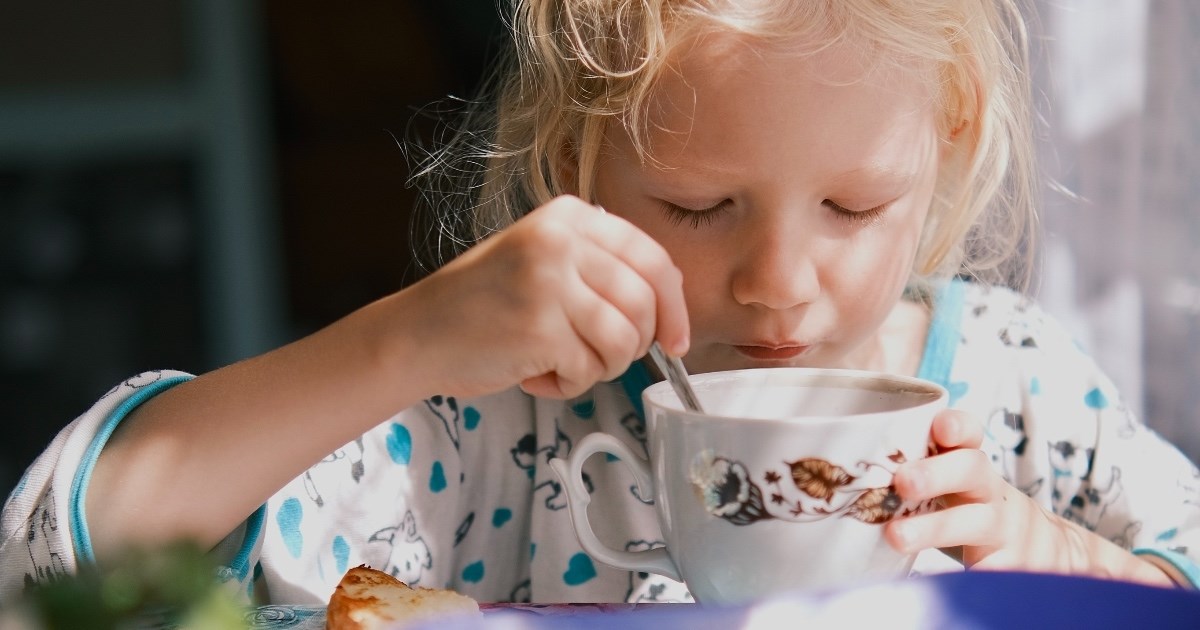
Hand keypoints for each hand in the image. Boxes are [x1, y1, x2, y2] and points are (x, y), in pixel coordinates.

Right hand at [396, 195, 688, 398]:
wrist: (417, 334)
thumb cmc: (482, 307)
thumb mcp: (543, 261)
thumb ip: (599, 268)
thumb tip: (668, 306)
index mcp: (568, 216)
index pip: (652, 257)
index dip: (674, 305)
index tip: (676, 339)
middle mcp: (561, 240)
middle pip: (645, 302)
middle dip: (635, 345)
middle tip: (601, 358)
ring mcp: (550, 282)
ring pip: (625, 340)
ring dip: (601, 368)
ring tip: (563, 364)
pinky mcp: (540, 327)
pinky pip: (591, 370)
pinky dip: (570, 386)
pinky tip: (536, 374)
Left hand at [884, 410, 1174, 584]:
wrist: (1043, 550)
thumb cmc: (972, 512)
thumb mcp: (953, 488)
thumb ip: (910, 476)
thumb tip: (836, 475)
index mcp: (970, 466)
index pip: (969, 434)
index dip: (957, 426)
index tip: (939, 428)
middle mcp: (990, 491)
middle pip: (972, 471)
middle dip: (937, 474)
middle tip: (902, 483)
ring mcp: (1005, 529)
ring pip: (974, 523)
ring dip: (934, 529)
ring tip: (896, 537)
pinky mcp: (1010, 567)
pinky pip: (989, 570)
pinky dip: (965, 575)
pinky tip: (937, 581)